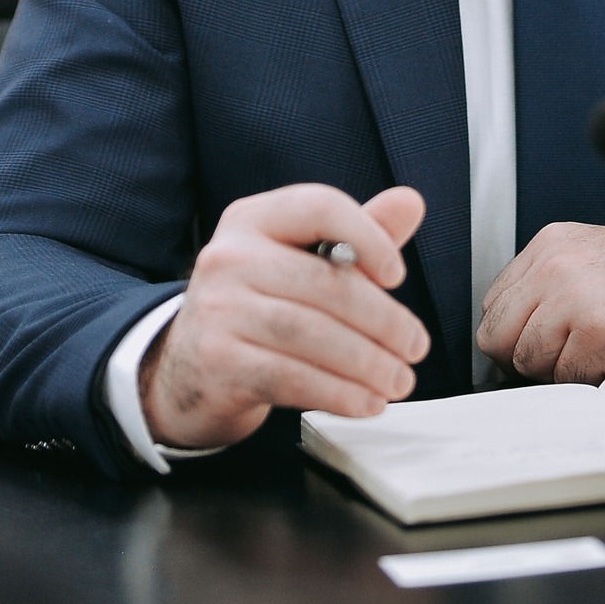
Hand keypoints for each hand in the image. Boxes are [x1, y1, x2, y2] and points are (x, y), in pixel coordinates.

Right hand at [139, 183, 430, 448]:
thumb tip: (411, 202)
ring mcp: (217, 309)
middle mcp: (228, 255)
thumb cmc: (260, 304)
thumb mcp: (303, 260)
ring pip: (311, 334)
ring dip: (367, 363)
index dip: (368, 236)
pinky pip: (291, 376)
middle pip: (324, 282)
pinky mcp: (217, 361)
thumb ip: (359, 233)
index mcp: (253, 218)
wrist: (188, 366)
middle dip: (383, 320)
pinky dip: (339, 393)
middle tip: (416, 346)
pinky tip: (366, 402)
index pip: (319, 207)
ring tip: (399, 379)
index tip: (398, 275)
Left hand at [476, 224, 604, 384]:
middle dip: (524, 357)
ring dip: (558, 370)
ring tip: (596, 352)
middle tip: (561, 357)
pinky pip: (565, 378)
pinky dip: (587, 379)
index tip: (534, 345)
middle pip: (498, 336)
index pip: (494, 305)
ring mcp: (572, 298)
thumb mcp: (591, 256)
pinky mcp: (596, 332)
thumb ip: (548, 284)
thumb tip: (514, 331)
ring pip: (527, 361)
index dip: (514, 334)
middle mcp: (553, 266)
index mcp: (549, 244)